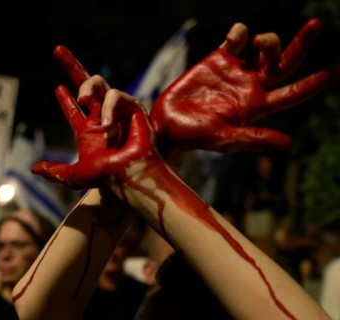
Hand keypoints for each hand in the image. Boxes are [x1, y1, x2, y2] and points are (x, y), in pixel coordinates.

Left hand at [32, 77, 158, 190]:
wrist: (129, 175)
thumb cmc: (106, 177)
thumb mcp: (74, 175)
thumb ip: (54, 171)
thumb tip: (33, 169)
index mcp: (87, 131)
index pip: (74, 110)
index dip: (65, 100)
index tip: (57, 89)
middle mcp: (100, 117)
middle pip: (86, 84)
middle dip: (71, 65)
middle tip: (57, 49)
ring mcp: (115, 110)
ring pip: (98, 83)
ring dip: (85, 86)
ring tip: (78, 97)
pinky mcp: (131, 107)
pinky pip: (115, 95)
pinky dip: (107, 107)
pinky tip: (105, 124)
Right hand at [149, 18, 339, 158]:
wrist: (167, 124)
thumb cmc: (195, 136)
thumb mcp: (225, 139)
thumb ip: (254, 137)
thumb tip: (288, 144)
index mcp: (257, 106)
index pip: (293, 93)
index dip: (316, 82)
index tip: (338, 68)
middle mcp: (251, 86)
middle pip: (285, 63)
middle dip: (301, 45)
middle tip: (316, 25)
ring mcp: (235, 72)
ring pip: (264, 48)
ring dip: (268, 40)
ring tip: (258, 43)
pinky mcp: (218, 60)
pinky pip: (236, 39)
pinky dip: (241, 32)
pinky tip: (236, 37)